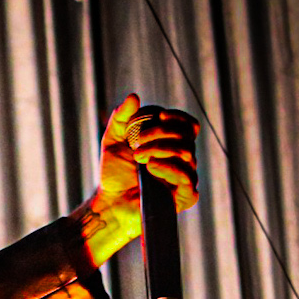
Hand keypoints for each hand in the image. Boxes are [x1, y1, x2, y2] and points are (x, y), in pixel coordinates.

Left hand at [72, 94, 199, 267]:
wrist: (109, 202)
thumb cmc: (114, 173)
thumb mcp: (112, 140)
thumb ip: (121, 118)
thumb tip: (134, 97)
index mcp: (171, 143)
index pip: (188, 124)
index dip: (177, 117)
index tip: (159, 117)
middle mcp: (182, 159)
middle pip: (187, 135)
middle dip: (161, 133)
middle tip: (137, 142)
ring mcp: (185, 177)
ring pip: (187, 153)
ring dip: (160, 149)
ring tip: (138, 157)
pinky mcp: (184, 196)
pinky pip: (188, 177)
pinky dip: (170, 168)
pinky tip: (152, 167)